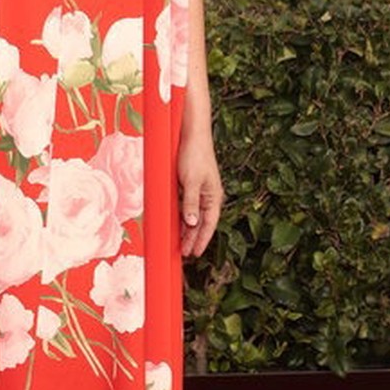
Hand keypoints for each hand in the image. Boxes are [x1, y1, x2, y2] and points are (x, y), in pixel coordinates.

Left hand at [177, 126, 222, 259]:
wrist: (192, 135)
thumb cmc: (195, 155)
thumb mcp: (191, 181)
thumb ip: (190, 203)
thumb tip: (191, 223)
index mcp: (213, 197)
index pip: (209, 224)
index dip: (201, 240)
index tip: (194, 253)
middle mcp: (208, 196)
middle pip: (201, 223)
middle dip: (193, 239)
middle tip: (183, 254)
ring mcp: (199, 191)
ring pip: (193, 216)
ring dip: (186, 229)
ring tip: (179, 243)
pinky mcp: (190, 185)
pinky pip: (186, 206)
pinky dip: (181, 216)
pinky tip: (176, 223)